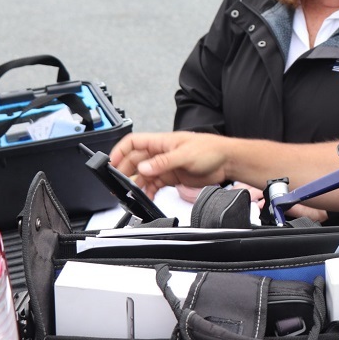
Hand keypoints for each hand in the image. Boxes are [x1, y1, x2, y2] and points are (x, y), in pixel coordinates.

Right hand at [109, 131, 229, 197]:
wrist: (227, 161)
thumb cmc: (210, 149)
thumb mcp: (185, 155)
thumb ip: (163, 162)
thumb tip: (143, 167)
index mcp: (162, 142)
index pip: (134, 142)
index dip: (120, 151)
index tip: (111, 163)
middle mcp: (161, 153)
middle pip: (135, 160)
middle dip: (125, 171)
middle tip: (118, 185)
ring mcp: (166, 165)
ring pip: (143, 174)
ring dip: (136, 184)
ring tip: (130, 195)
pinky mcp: (172, 176)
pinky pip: (154, 184)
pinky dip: (148, 191)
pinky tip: (146, 197)